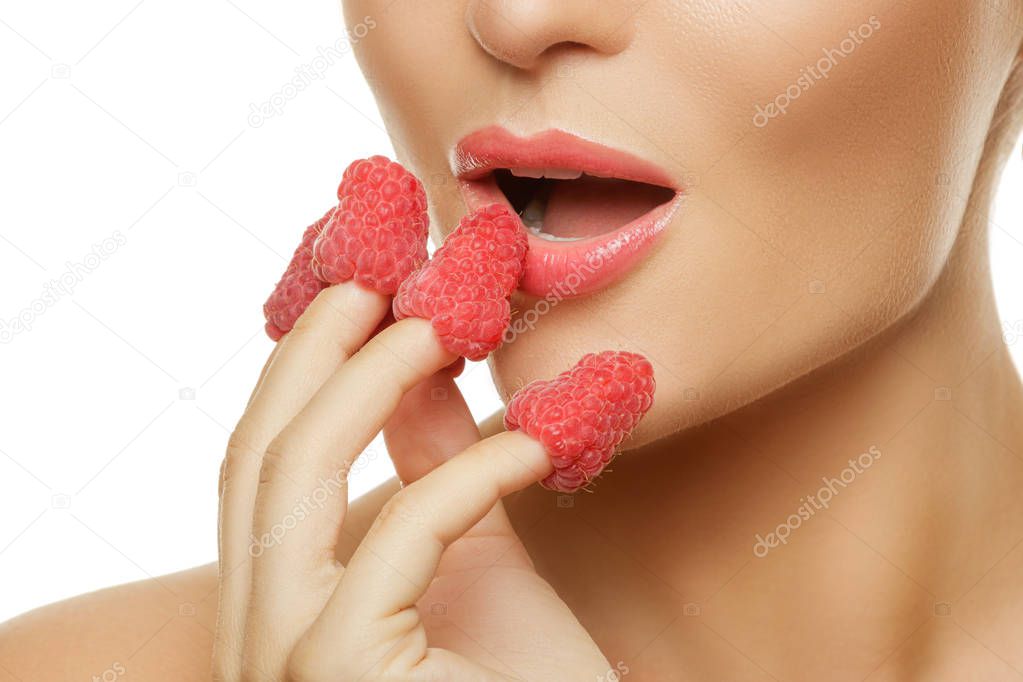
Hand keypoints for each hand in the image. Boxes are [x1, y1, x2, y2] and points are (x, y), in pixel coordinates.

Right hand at [212, 282, 610, 680]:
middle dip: (315, 353)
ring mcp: (281, 661)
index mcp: (279, 602)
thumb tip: (418, 362)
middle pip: (255, 457)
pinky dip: (470, 475)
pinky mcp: (337, 677)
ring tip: (445, 326)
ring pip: (288, 479)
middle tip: (382, 275)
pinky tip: (534, 443)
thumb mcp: (472, 555)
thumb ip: (432, 466)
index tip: (356, 291)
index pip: (257, 467)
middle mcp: (253, 634)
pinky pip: (400, 539)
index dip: (299, 369)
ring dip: (369, 381)